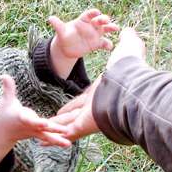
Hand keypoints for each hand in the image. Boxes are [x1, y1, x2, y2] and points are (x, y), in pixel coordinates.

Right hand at [0, 75, 70, 146]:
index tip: (44, 124)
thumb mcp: (6, 101)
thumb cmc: (4, 114)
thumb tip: (4, 75)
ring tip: (68, 144)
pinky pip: (48, 138)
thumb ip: (8, 88)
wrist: (3, 132)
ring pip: (46, 136)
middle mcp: (29, 127)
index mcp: (21, 118)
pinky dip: (57, 141)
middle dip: (53, 130)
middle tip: (64, 131)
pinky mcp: (37, 134)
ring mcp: (34, 132)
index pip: (29, 120)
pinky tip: (68, 143)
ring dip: (57, 140)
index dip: (37, 122)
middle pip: (42, 129)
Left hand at [49, 8, 119, 59]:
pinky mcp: (97, 43)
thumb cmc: (65, 36)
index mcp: (82, 20)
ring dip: (111, 28)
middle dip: (103, 19)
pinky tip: (110, 47)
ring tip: (116, 28)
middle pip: (99, 20)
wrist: (67, 48)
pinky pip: (104, 43)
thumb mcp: (61, 32)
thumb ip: (58, 25)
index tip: (96, 12)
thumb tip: (50, 18)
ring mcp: (95, 34)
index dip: (93, 13)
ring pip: (105, 29)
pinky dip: (108, 44)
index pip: (89, 14)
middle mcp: (91, 26)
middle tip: (107, 20)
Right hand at [49, 28, 147, 142]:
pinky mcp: (85, 126)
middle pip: (73, 115)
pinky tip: (41, 141)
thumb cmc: (130, 69)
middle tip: (51, 123)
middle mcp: (94, 107)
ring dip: (54, 129)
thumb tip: (128, 30)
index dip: (73, 105)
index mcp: (101, 92)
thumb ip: (127, 40)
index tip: (64, 110)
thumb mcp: (128, 48)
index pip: (83, 100)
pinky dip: (53, 137)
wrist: (131, 88)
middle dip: (62, 120)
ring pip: (67, 125)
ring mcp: (90, 118)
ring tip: (39, 136)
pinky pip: (67, 133)